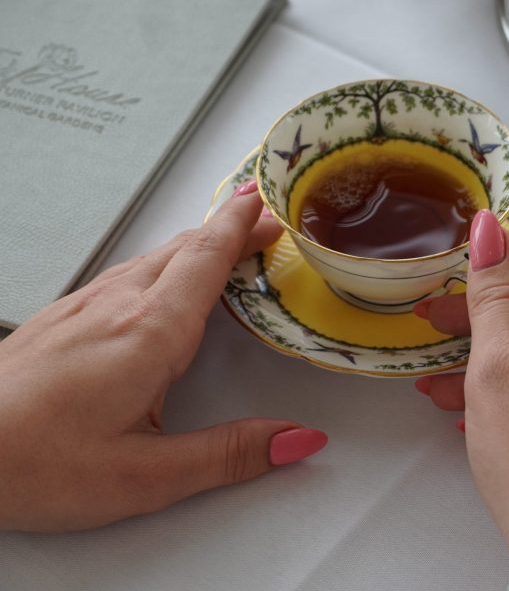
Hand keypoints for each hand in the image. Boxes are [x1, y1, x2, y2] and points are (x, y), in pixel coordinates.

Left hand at [0, 182, 326, 531]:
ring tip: (225, 243)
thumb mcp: (147, 476)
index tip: (266, 202)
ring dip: (197, 242)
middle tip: (265, 221)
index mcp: (151, 331)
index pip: (207, 257)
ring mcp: (87, 304)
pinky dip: (164, 260)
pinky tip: (163, 280)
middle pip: (186, 247)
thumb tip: (300, 440)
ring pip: (155, 255)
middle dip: (229, 228)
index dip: (241, 225)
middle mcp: (119, 303)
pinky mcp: (65, 316)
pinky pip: (129, 270)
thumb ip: (230, 454)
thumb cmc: (37, 464)